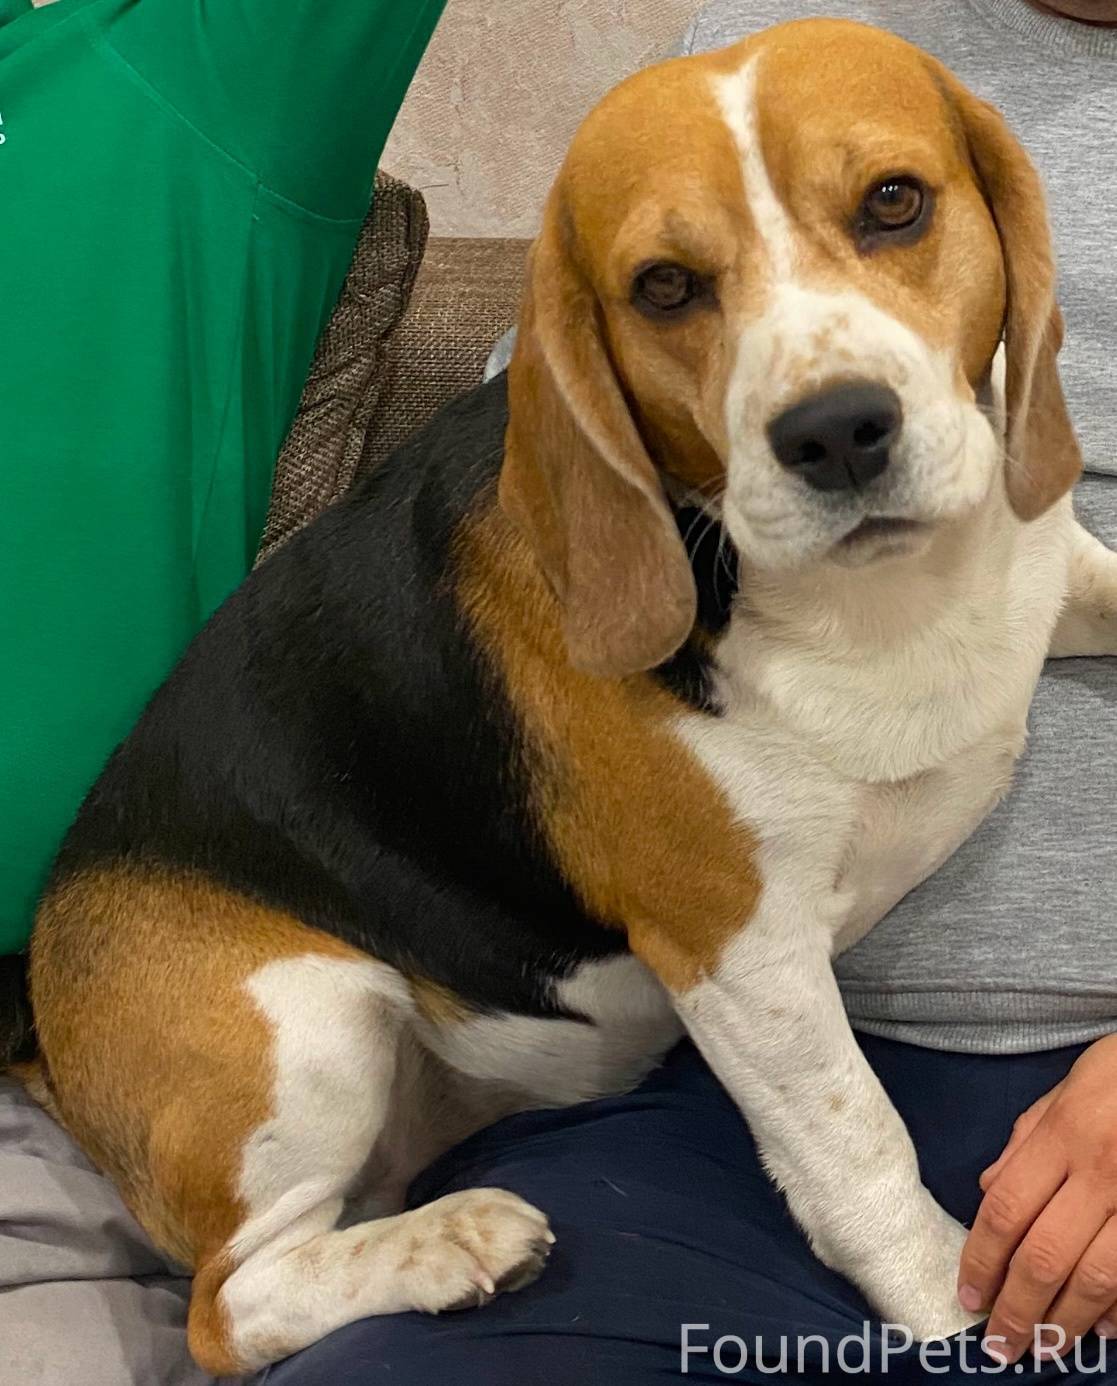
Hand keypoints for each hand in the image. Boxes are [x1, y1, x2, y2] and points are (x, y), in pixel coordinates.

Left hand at [957, 1034, 1116, 1363]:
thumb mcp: (1070, 1087)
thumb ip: (1028, 1139)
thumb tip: (987, 1189)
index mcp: (1066, 1134)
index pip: (1006, 1209)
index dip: (981, 1260)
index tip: (966, 1295)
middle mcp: (1103, 1172)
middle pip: (1046, 1256)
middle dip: (1017, 1308)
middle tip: (1000, 1344)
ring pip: (1098, 1280)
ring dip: (1067, 1322)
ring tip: (1044, 1347)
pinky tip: (1104, 1329)